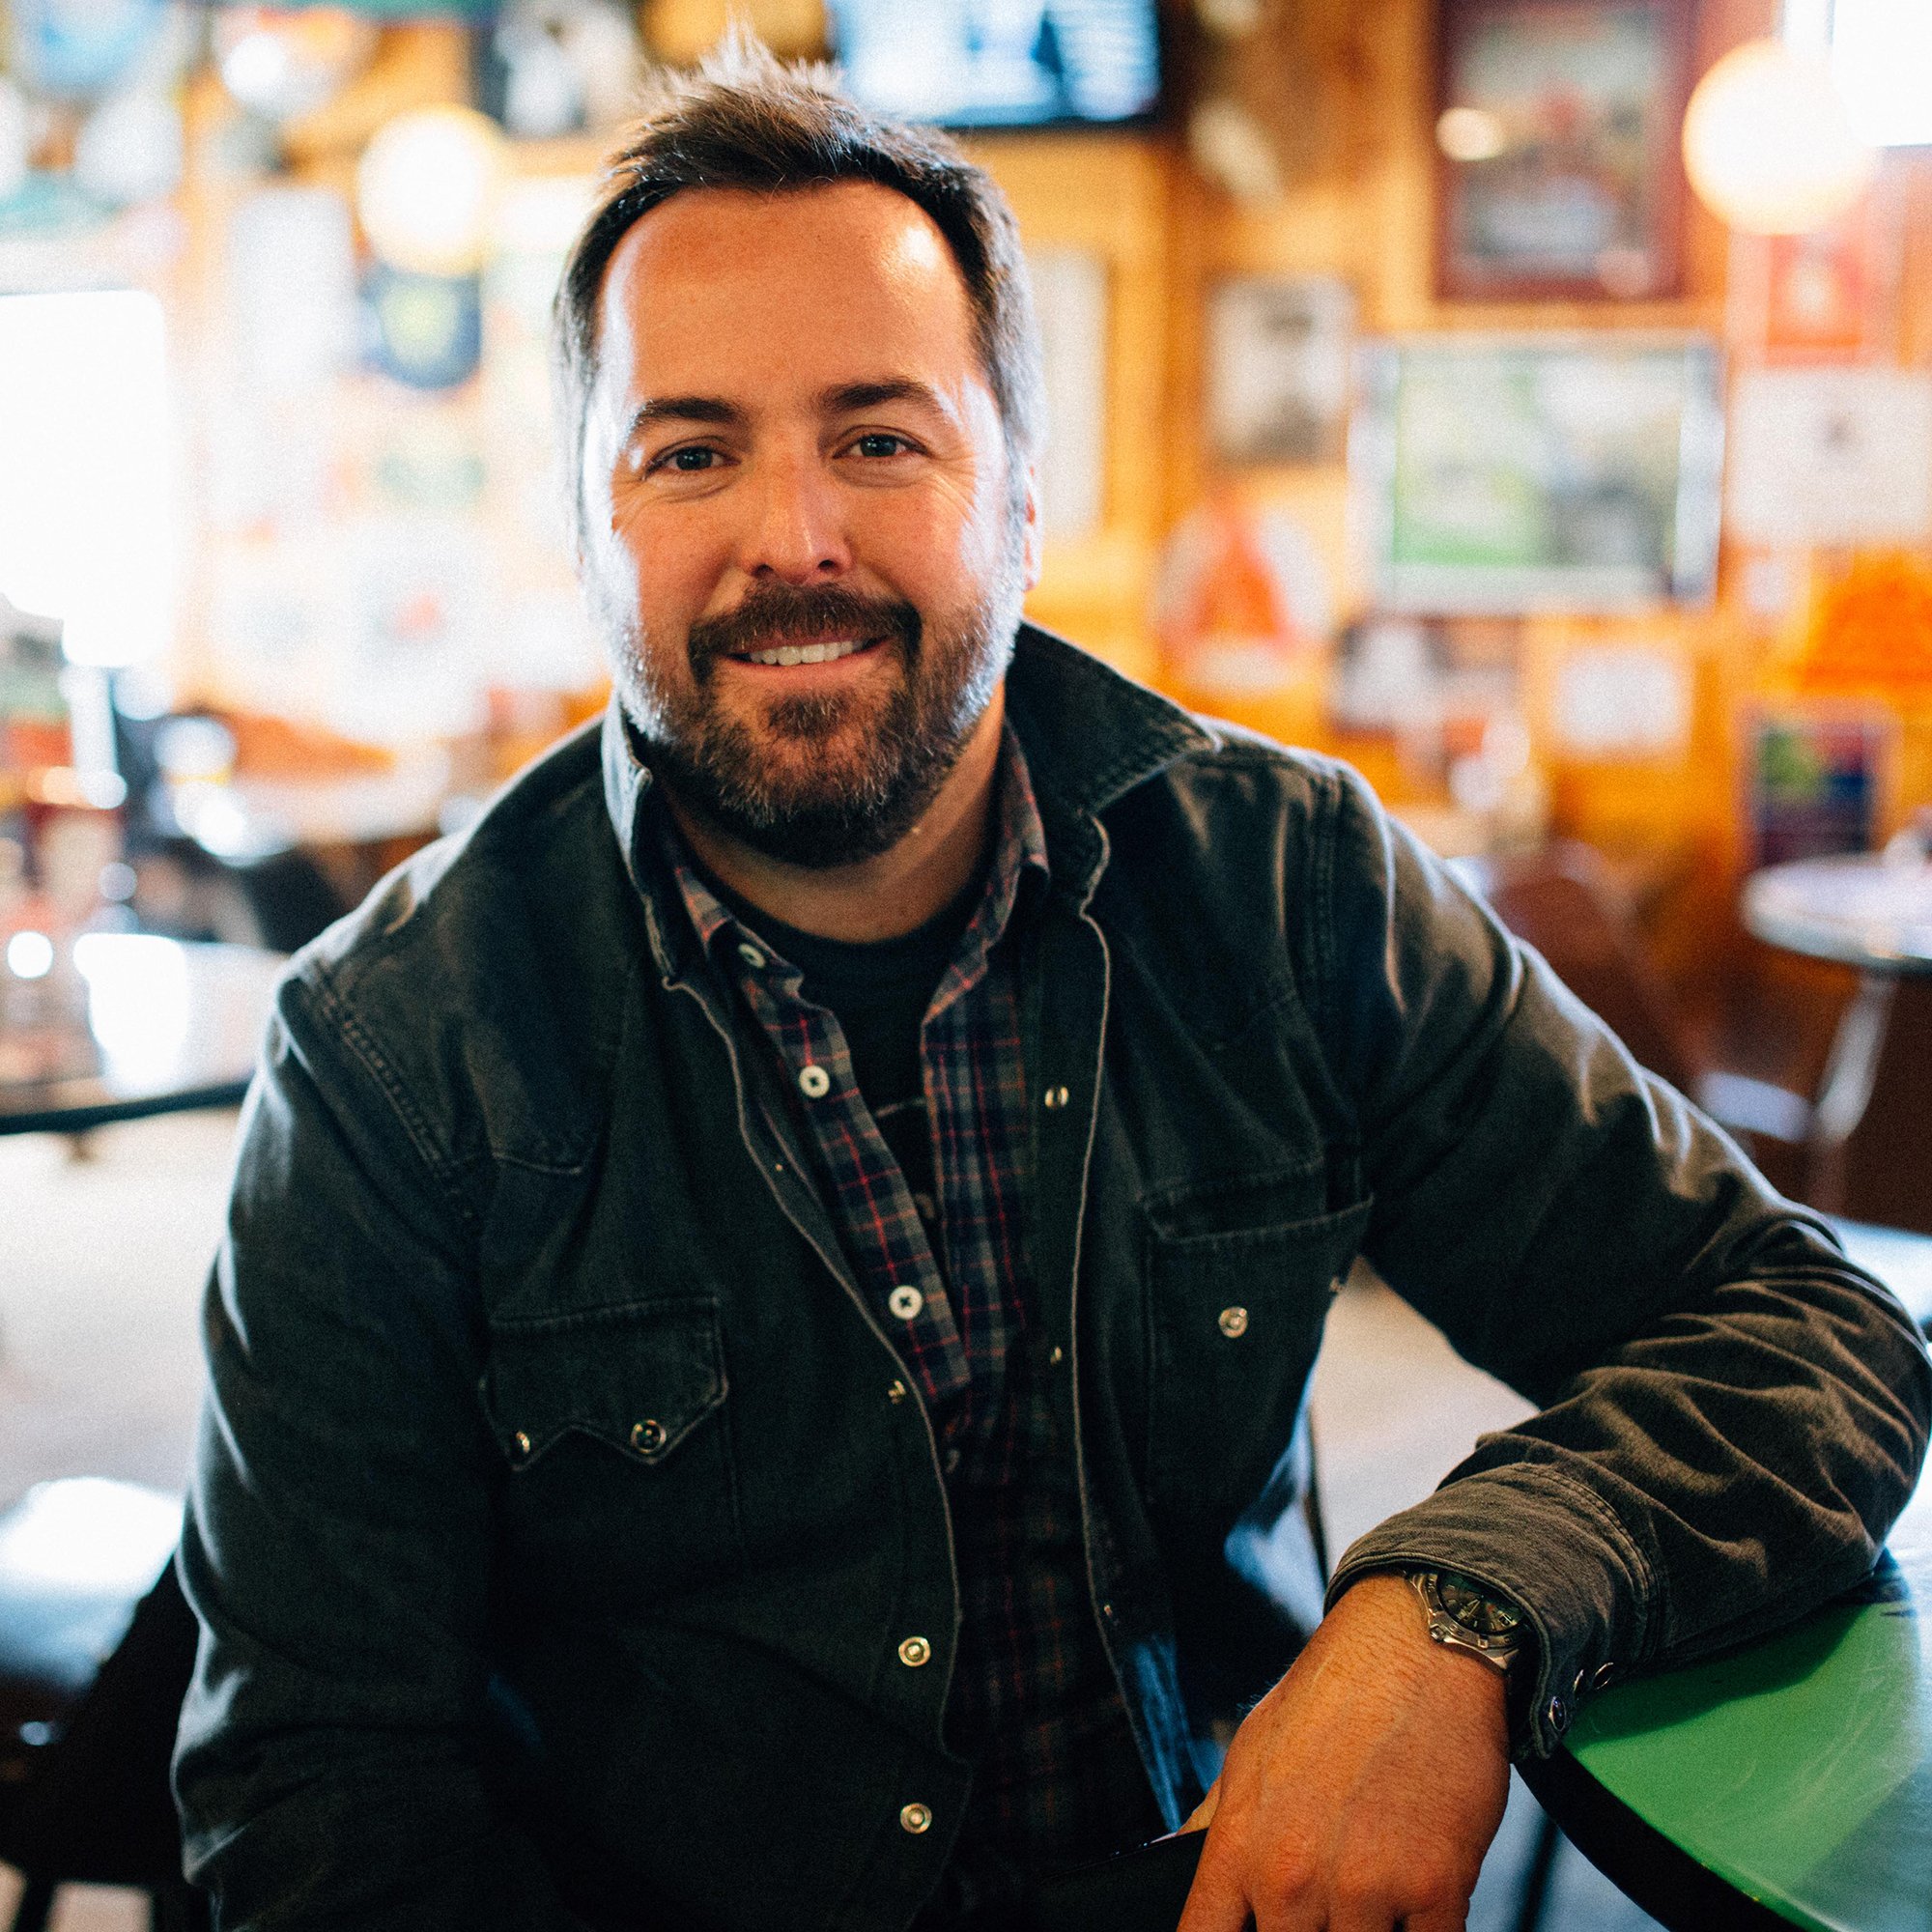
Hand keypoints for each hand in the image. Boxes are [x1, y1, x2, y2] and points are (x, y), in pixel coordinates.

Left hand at [1175, 1572, 1510, 1931]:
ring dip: (1367, 1930)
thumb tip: (1175, 1866)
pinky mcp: (1436, 1889)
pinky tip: (1417, 1899)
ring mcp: (1363, 1887)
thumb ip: (1216, 1826)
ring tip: (1374, 1892)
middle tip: (1327, 1902)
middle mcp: (1292, 1876)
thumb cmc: (1333, 1696)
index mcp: (1239, 1845)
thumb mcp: (1250, 1754)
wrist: (1417, 1647)